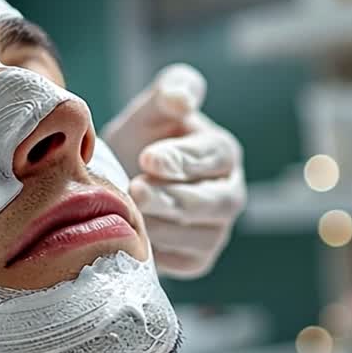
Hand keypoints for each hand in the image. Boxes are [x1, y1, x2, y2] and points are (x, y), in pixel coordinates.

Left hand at [102, 64, 245, 278]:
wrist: (123, 180)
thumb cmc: (143, 140)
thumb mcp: (152, 109)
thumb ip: (170, 90)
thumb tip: (183, 99)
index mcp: (222, 152)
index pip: (213, 156)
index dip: (183, 159)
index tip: (149, 159)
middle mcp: (229, 192)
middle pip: (215, 202)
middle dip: (174, 197)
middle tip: (136, 190)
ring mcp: (217, 228)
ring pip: (202, 236)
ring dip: (163, 226)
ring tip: (128, 214)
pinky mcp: (199, 258)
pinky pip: (186, 262)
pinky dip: (161, 254)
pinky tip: (134, 239)